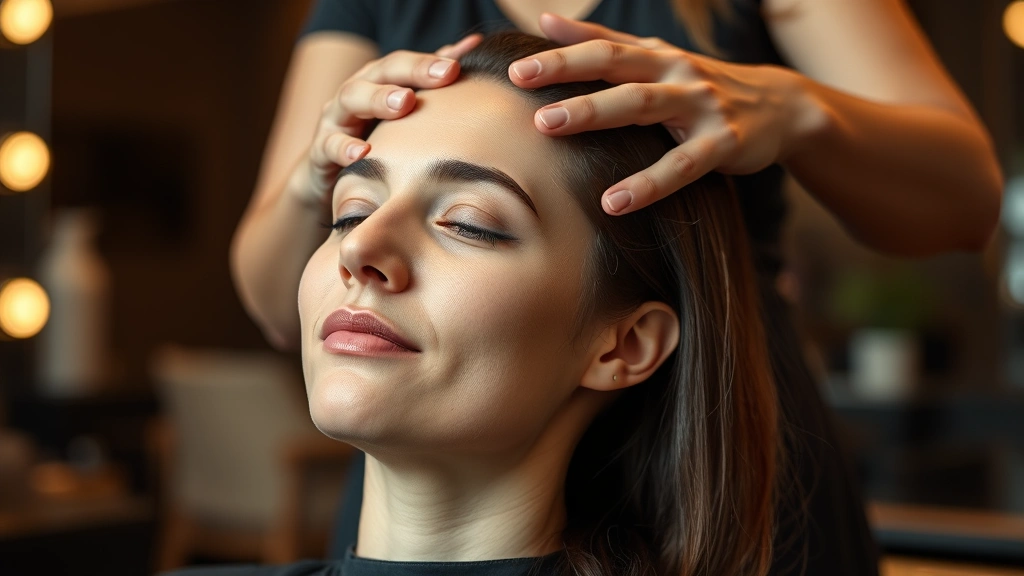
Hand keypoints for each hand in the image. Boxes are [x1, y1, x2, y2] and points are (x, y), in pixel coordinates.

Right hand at [297, 34, 482, 205]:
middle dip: (412, 71)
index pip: (404, 63)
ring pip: (351, 98)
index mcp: (377, 81)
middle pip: (380, 71)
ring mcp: (335, 119)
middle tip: (443, 75)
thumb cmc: (374, 139)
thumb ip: (430, 81)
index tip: (459, 65)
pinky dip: (345, 148)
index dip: (430, 61)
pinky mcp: (321, 150)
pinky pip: (329, 145)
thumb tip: (472, 47)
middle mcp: (356, 93)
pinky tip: (364, 152)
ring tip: (404, 104)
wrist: (330, 176)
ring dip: (378, 98)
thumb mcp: (400, 113)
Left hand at [509, 14, 818, 214]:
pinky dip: (648, 183)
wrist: (780, 107)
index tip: (515, 70)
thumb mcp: (657, 58)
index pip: (600, 49)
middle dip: (568, 82)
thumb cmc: (701, 84)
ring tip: (551, 131)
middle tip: (526, 100)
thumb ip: (604, 41)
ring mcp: (700, 106)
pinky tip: (614, 202)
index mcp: (655, 56)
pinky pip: (681, 165)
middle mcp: (675, 72)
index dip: (558, 57)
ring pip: (642, 106)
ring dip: (595, 115)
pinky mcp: (722, 143)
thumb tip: (547, 21)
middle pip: (616, 70)